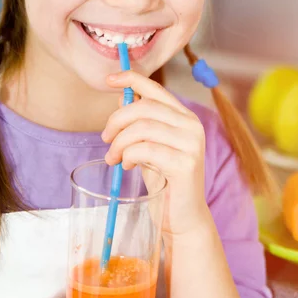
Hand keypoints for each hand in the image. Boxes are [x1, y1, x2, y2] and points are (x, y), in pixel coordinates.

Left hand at [102, 71, 209, 236]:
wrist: (182, 218)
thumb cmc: (165, 182)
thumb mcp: (148, 147)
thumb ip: (140, 123)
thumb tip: (122, 97)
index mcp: (184, 117)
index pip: (156, 88)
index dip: (131, 79)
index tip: (108, 79)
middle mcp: (192, 125)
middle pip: (144, 107)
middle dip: (117, 121)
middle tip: (105, 139)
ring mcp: (191, 144)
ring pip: (142, 128)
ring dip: (119, 142)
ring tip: (113, 158)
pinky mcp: (185, 163)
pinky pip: (145, 149)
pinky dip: (128, 155)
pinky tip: (127, 166)